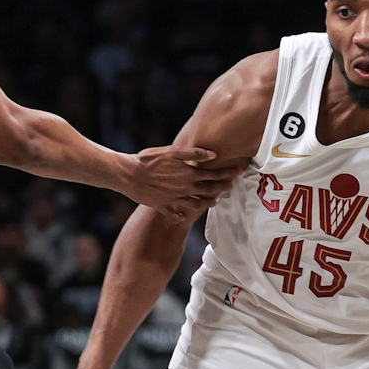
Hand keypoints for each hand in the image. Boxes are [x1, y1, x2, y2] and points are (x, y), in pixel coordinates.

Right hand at [126, 147, 244, 221]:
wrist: (129, 175)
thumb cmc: (149, 160)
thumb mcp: (172, 152)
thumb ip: (193, 154)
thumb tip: (213, 155)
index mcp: (188, 174)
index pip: (213, 174)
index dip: (228, 172)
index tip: (239, 171)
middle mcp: (184, 188)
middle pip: (208, 189)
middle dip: (222, 187)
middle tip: (231, 187)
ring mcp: (174, 199)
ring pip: (196, 203)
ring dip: (208, 203)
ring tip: (215, 202)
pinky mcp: (163, 206)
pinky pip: (175, 214)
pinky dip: (181, 216)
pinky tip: (184, 216)